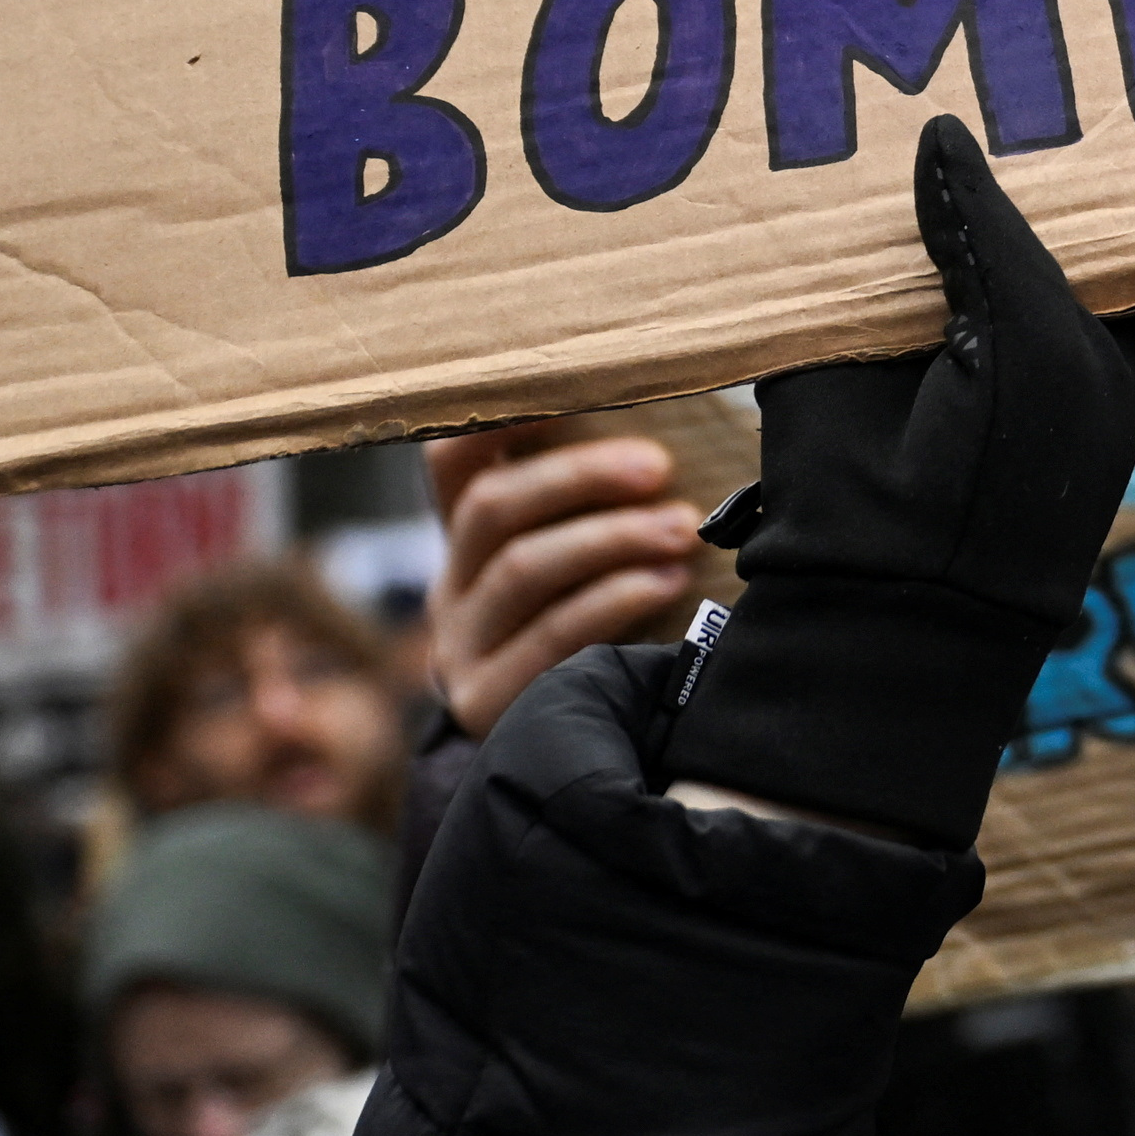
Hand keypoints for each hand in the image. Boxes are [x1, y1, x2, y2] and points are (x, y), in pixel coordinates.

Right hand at [427, 426, 709, 735]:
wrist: (550, 755)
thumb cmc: (594, 635)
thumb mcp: (582, 565)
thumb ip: (605, 509)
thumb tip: (684, 435)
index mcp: (467, 538)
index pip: (454, 458)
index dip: (498, 415)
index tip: (567, 380)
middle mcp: (450, 585)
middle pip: (493, 507)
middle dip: (579, 477)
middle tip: (657, 465)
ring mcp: (461, 645)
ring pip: (523, 570)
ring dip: (610, 540)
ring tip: (682, 530)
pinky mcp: (485, 700)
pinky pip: (550, 639)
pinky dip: (612, 603)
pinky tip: (665, 585)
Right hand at [661, 120, 1134, 845]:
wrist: (896, 589)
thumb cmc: (1012, 474)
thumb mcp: (1031, 341)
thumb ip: (993, 231)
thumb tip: (948, 134)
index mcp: (1098, 326)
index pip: (1107, 215)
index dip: (1095, 147)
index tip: (1085, 52)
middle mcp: (1017, 316)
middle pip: (1006, 201)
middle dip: (990, 135)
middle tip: (964, 19)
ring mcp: (929, 323)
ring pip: (919, 219)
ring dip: (897, 162)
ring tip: (880, 48)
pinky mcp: (842, 335)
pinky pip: (838, 254)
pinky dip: (826, 207)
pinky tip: (813, 126)